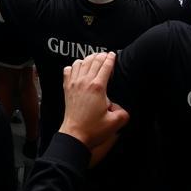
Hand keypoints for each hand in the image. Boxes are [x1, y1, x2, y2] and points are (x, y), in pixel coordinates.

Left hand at [59, 52, 128, 166]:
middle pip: (94, 61)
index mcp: (98, 87)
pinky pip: (68, 70)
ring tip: (94, 59)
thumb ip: (124, 113)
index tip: (113, 55)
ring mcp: (74, 83)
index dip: (111, 59)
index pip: (105, 66)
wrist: (75, 135)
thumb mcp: (115, 123)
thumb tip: (122, 108)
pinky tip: (78, 68)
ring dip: (88, 58)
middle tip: (106, 55)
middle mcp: (85, 82)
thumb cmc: (93, 129)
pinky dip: (74, 66)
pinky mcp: (67, 88)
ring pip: (80, 62)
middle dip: (101, 56)